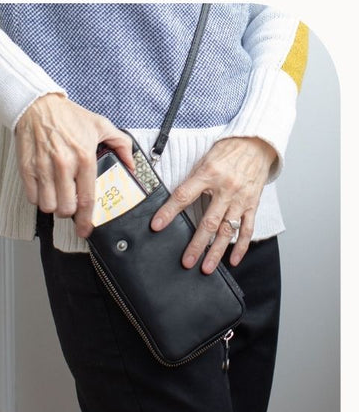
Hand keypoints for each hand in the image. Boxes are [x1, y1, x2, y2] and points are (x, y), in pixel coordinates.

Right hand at [14, 93, 135, 237]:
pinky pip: (32, 196)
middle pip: (65, 208)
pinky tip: (44, 189)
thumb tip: (132, 165)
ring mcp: (43, 167)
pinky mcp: (27, 167)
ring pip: (47, 206)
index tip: (86, 230)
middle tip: (70, 203)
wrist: (37, 105)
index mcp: (84, 157)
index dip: (87, 221)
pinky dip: (38, 198)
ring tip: (56, 196)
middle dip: (69, 212)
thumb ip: (121, 145)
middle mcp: (64, 164)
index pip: (87, 199)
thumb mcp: (100, 125)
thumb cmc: (68, 116)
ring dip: (53, 206)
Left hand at [150, 137, 276, 273]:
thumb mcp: (203, 161)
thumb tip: (173, 202)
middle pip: (208, 221)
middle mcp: (226, 188)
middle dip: (196, 244)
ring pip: (227, 230)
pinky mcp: (252, 204)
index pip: (184, 195)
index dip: (168, 211)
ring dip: (216, 251)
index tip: (156, 225)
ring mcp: (240, 199)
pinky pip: (247, 229)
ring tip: (206, 267)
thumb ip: (191, 182)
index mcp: (208, 174)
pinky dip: (240, 247)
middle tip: (187, 261)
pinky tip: (232, 261)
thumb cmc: (226, 152)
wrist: (256, 143)